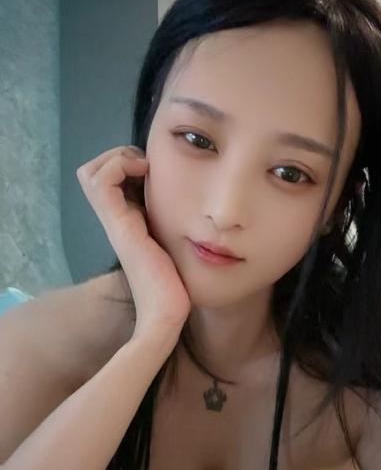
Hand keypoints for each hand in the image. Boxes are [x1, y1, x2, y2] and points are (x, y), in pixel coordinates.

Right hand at [76, 145, 190, 341]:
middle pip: (93, 173)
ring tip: (145, 166)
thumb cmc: (178, 284)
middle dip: (119, 156)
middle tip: (148, 164)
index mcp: (129, 223)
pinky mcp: (119, 224)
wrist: (167, 312)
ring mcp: (114, 221)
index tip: (155, 168)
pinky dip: (120, 164)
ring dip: (118, 157)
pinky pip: (102, 180)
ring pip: (92, 172)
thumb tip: (199, 208)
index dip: (127, 164)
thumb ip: (178, 225)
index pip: (109, 180)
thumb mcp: (178, 244)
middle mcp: (116, 220)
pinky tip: (148, 172)